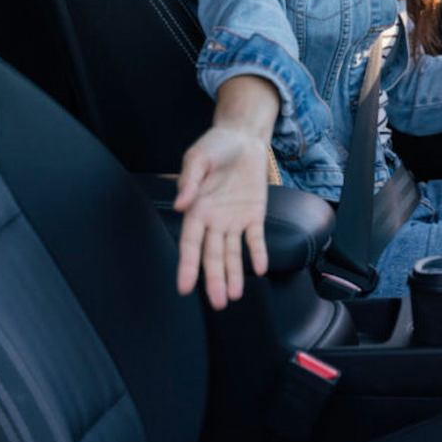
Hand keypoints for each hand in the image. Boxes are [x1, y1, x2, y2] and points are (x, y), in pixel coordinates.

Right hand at [174, 124, 269, 309]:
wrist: (243, 138)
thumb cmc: (214, 147)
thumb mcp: (198, 158)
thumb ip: (190, 180)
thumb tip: (181, 203)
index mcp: (196, 210)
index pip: (190, 244)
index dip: (187, 265)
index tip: (185, 287)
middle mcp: (213, 221)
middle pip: (212, 255)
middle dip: (214, 279)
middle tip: (217, 303)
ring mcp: (234, 220)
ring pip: (232, 253)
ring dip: (233, 274)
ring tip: (234, 296)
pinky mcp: (254, 215)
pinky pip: (255, 238)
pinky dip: (257, 253)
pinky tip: (260, 269)